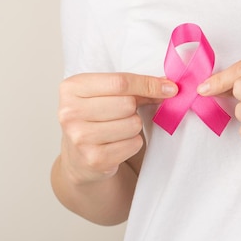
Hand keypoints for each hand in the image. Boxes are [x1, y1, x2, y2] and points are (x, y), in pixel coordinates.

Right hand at [58, 73, 177, 183]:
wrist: (79, 157)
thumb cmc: (97, 117)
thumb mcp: (107, 95)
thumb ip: (135, 87)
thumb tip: (168, 87)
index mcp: (72, 88)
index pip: (120, 82)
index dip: (149, 84)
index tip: (170, 88)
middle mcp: (70, 112)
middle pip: (127, 104)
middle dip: (135, 108)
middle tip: (126, 113)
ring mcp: (79, 137)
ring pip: (132, 124)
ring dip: (134, 127)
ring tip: (118, 129)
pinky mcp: (94, 158)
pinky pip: (133, 144)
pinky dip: (133, 143)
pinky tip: (118, 143)